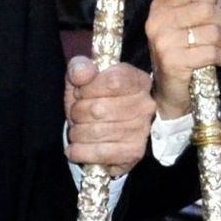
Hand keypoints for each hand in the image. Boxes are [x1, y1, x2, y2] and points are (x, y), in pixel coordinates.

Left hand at [64, 57, 155, 177]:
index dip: (88, 88)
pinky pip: (99, 153)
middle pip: (99, 109)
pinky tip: (75, 148)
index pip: (113, 81)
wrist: (102, 131)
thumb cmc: (94, 100)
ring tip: (77, 130)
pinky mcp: (134, 152)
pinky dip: (80, 151)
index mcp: (138, 80)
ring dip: (77, 133)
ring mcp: (142, 130)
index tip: (80, 92)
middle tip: (77, 114)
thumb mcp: (83, 78)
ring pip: (96, 132)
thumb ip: (80, 68)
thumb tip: (82, 73)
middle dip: (78, 112)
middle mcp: (145, 105)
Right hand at [144, 0, 220, 119]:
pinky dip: (219, 57)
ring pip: (212, 32)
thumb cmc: (184, 49)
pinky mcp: (173, 62)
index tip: (213, 5)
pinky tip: (214, 60)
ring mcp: (163, 42)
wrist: (170, 91)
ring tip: (216, 47)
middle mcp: (157, 22)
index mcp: (160, 6)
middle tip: (217, 32)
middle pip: (206, 9)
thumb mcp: (193, 18)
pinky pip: (210, 52)